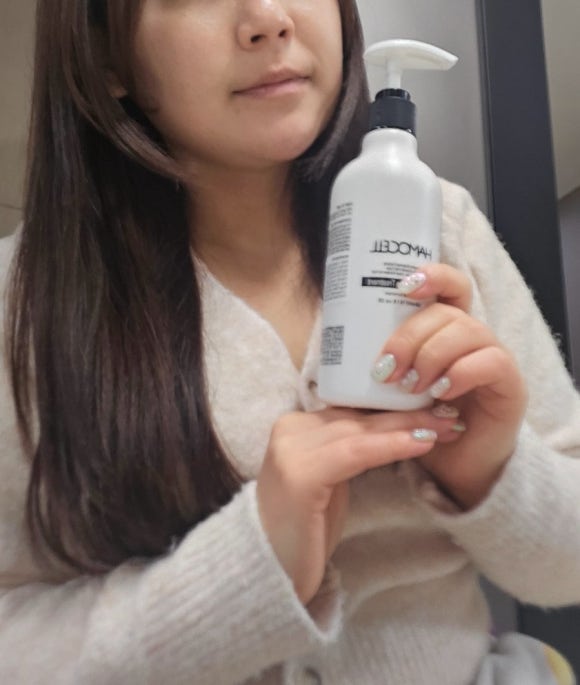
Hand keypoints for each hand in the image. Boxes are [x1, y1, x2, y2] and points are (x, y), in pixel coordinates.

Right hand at [256, 406, 463, 603]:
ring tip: (445, 425)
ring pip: (360, 430)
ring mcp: (290, 450)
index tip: (433, 406)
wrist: (270, 571)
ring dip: (407, 426)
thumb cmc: (304, 529)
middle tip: (449, 413)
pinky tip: (421, 443)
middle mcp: (288, 429)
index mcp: (294, 426)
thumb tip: (394, 426)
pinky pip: (355, 452)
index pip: (351, 408)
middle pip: (358, 416)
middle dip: (407, 413)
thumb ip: (349, 449)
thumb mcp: (330, 478)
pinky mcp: (299, 474)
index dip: (393, 406)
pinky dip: (391, 445)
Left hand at [373, 264, 527, 508]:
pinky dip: (460, 374)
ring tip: (411, 387)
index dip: (431, 275)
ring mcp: (493, 357)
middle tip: (386, 370)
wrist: (451, 468)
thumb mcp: (391, 389)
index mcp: (445, 330)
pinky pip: (491, 362)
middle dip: (410, 336)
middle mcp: (472, 337)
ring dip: (431, 356)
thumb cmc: (417, 423)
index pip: (448, 286)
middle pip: (447, 311)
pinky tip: (440, 394)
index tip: (402, 285)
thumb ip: (378, 362)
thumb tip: (338, 339)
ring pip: (468, 330)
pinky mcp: (509, 384)